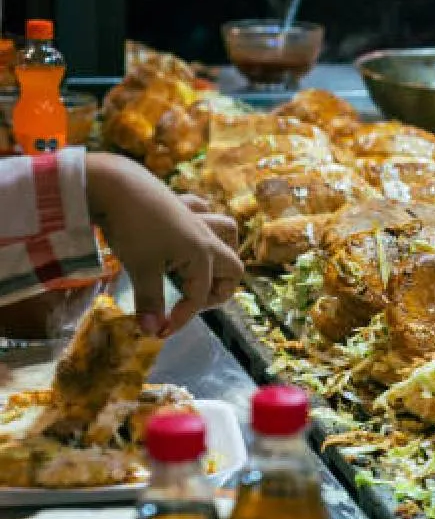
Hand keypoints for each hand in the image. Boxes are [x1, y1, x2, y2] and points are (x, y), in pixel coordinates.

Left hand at [86, 154, 243, 335]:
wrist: (117, 185)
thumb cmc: (133, 228)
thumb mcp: (140, 269)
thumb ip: (151, 301)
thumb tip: (152, 332)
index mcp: (202, 256)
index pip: (200, 297)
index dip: (182, 319)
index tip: (160, 333)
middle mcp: (207, 238)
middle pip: (232, 268)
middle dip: (218, 290)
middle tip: (189, 301)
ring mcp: (197, 219)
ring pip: (227, 232)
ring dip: (220, 252)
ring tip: (200, 266)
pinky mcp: (182, 204)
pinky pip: (204, 212)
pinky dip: (202, 222)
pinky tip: (188, 229)